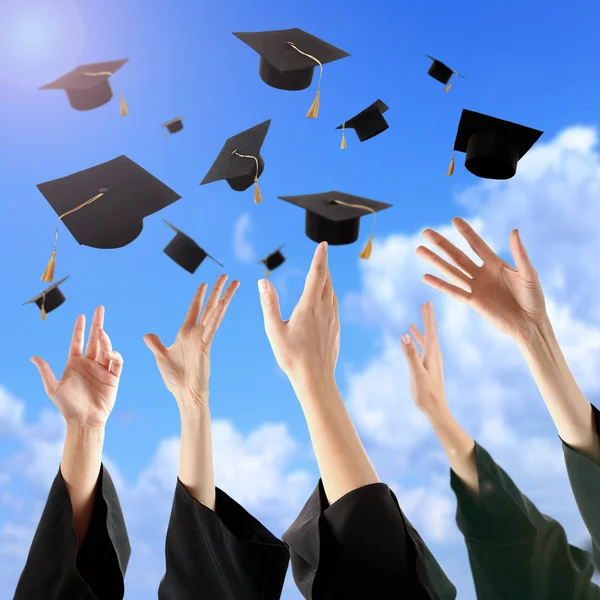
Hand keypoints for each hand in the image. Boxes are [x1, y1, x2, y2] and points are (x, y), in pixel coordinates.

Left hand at [31, 306, 122, 428]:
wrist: (84, 420)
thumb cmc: (67, 406)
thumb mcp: (53, 388)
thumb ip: (46, 371)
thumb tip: (33, 357)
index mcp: (75, 364)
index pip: (78, 341)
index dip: (80, 329)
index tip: (81, 315)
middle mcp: (90, 364)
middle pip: (95, 339)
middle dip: (98, 323)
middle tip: (100, 309)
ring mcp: (102, 369)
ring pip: (106, 348)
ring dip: (104, 339)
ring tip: (101, 331)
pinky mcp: (113, 377)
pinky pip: (116, 362)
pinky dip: (115, 355)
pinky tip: (110, 352)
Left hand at [144, 275, 239, 410]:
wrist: (185, 394)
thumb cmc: (175, 378)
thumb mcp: (161, 356)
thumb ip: (156, 344)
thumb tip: (147, 335)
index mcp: (186, 334)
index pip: (194, 310)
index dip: (199, 297)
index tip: (204, 284)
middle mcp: (197, 333)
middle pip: (209, 306)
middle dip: (217, 290)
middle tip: (225, 276)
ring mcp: (203, 338)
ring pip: (215, 312)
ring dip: (224, 296)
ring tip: (234, 282)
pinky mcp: (206, 345)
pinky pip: (213, 327)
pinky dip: (218, 314)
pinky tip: (223, 303)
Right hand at [258, 242, 339, 386]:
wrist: (315, 379)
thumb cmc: (292, 357)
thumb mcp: (273, 330)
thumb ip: (269, 304)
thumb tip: (263, 282)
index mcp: (309, 306)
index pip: (317, 274)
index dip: (320, 257)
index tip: (323, 244)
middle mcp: (324, 310)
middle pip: (327, 281)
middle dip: (324, 266)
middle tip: (321, 255)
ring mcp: (333, 320)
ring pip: (332, 293)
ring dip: (327, 281)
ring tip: (322, 275)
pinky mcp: (336, 330)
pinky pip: (334, 306)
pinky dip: (329, 296)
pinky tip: (325, 301)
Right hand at [401, 302, 448, 417]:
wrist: (436, 409)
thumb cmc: (426, 393)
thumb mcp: (416, 373)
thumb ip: (410, 354)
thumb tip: (404, 336)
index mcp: (432, 354)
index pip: (430, 331)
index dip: (428, 317)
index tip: (427, 303)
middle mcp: (435, 355)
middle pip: (431, 332)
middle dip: (427, 318)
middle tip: (426, 305)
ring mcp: (432, 361)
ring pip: (427, 340)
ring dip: (422, 329)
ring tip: (417, 320)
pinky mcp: (429, 367)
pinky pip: (424, 349)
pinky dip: (418, 341)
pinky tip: (413, 341)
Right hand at [417, 217, 546, 342]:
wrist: (531, 324)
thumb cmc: (534, 298)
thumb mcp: (529, 273)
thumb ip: (520, 254)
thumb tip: (513, 231)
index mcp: (495, 264)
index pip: (476, 244)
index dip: (466, 232)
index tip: (454, 219)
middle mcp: (481, 274)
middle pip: (457, 255)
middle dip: (441, 243)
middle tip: (425, 232)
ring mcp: (475, 287)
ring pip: (451, 271)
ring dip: (434, 260)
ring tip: (419, 250)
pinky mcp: (473, 302)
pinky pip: (454, 291)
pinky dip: (439, 284)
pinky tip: (425, 277)